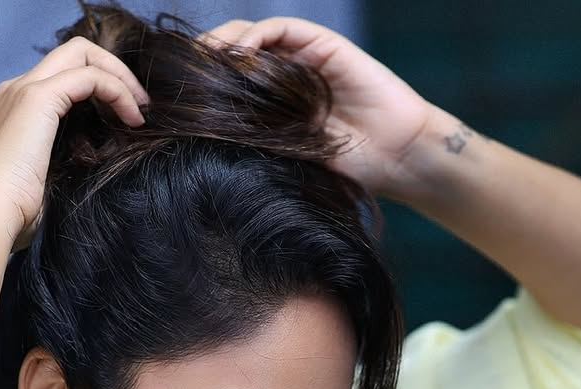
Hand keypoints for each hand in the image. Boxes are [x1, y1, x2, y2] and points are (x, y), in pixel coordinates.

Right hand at [0, 39, 148, 249]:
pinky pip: (89, 77)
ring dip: (119, 76)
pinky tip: (133, 119)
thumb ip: (62, 164)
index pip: (61, 76)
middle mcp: (15, 90)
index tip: (127, 119)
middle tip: (140, 104)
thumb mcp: (43, 184)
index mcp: (14, 110)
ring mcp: (23, 90)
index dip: (99, 88)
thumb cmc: (13, 217)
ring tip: (140, 110)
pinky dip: (117, 90)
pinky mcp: (37, 99)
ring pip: (80, 53)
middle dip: (113, 69)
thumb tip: (92, 171)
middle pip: (72, 53)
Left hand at [203, 17, 434, 198]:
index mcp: (280, 103)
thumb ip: (262, 144)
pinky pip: (282, 28)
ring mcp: (306, 56)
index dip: (207, 84)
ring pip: (254, 35)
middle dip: (207, 59)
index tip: (181, 100)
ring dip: (224, 42)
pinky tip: (238, 55)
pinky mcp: (324, 45)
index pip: (235, 82)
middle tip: (183, 76)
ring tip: (203, 61)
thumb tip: (209, 145)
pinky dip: (255, 36)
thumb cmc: (355, 168)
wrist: (399, 158)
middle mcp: (291, 74)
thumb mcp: (295, 159)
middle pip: (238, 52)